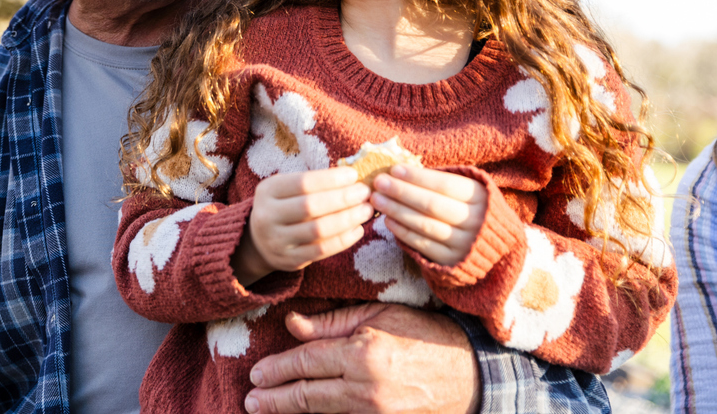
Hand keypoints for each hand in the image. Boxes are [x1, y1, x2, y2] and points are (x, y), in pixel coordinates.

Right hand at [233, 167, 371, 285]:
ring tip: (366, 210)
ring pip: (318, 230)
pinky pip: (322, 250)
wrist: (259, 241)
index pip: (303, 183)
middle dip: (343, 198)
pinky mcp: (289, 260)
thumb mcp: (286, 189)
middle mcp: (267, 216)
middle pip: (311, 206)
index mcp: (268, 191)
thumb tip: (351, 176)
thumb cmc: (283, 207)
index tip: (353, 175)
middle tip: (364, 193)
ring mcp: (277, 241)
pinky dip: (344, 239)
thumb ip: (313, 183)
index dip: (331, 179)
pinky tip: (357, 229)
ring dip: (348, 219)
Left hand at [244, 303, 479, 413]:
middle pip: (309, 396)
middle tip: (251, 401)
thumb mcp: (377, 315)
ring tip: (267, 408)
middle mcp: (367, 388)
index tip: (256, 374)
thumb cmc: (422, 334)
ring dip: (292, 413)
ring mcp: (377, 413)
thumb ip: (331, 323)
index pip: (307, 362)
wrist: (468, 373)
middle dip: (275, 399)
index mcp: (363, 354)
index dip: (278, 370)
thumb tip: (292, 325)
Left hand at [370, 166, 486, 265]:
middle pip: (432, 204)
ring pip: (425, 225)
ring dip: (397, 211)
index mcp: (481, 197)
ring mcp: (464, 243)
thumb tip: (402, 170)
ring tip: (377, 199)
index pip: (445, 185)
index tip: (394, 169)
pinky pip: (422, 245)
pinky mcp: (451, 261)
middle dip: (402, 192)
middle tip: (378, 182)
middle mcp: (476, 221)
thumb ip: (441, 180)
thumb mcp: (466, 190)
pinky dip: (403, 232)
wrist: (491, 246)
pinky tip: (388, 220)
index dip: (418, 177)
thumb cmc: (470, 208)